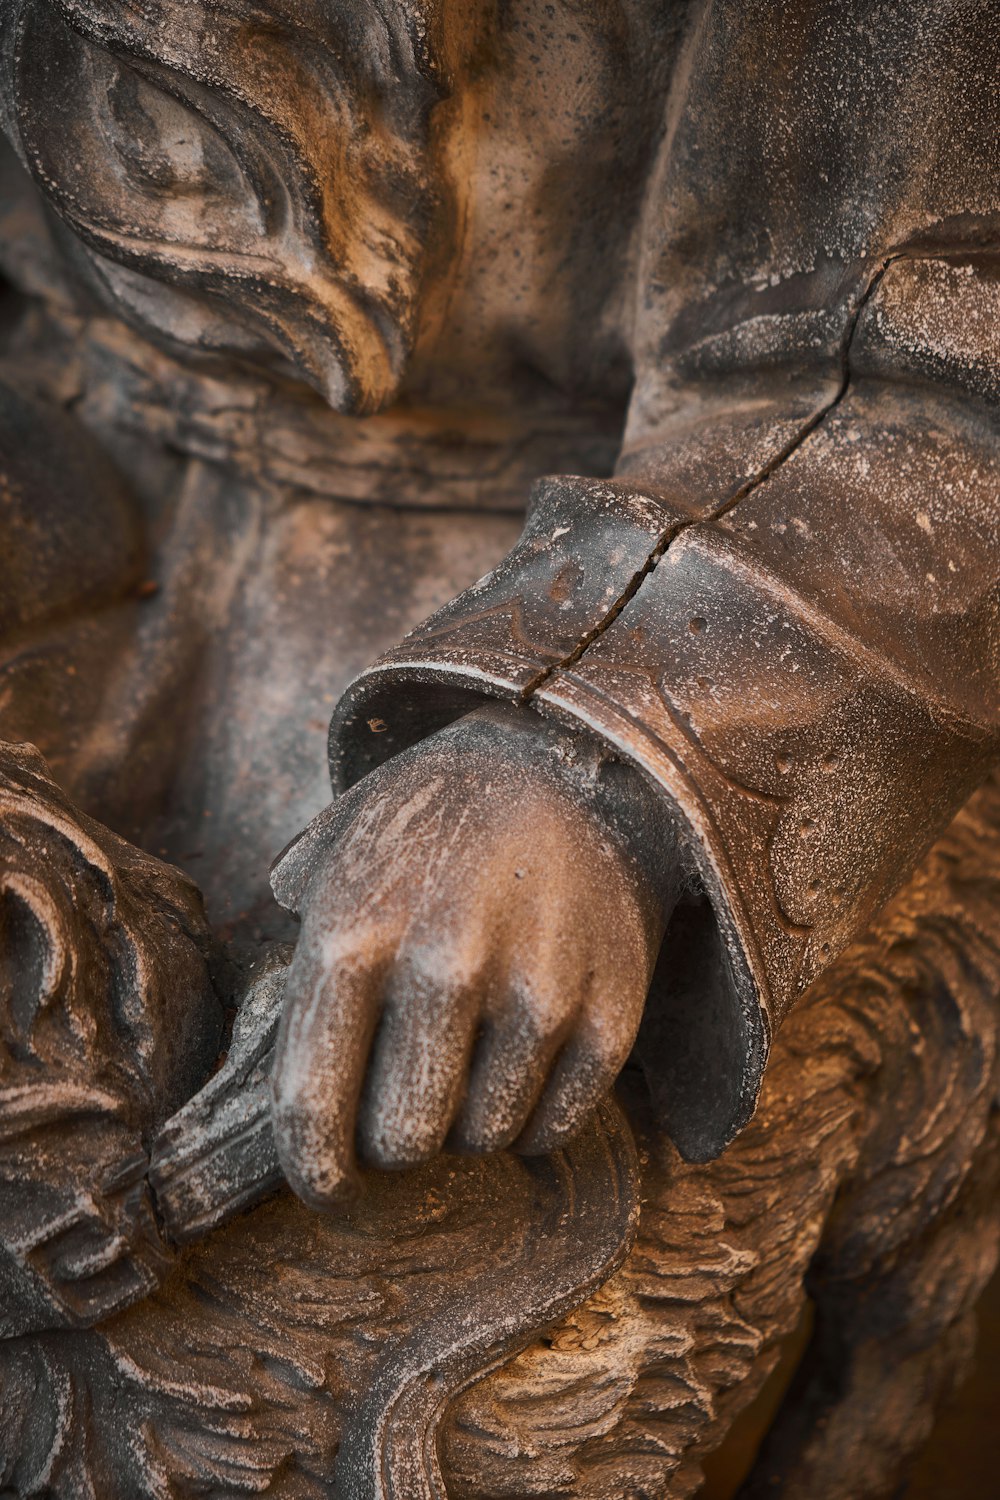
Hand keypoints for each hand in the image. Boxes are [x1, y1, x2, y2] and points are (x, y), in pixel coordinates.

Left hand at [270, 702, 677, 1208]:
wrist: (562, 769)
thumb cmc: (429, 829)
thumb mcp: (337, 858)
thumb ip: (292, 953)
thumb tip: (262, 1058)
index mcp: (355, 933)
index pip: (312, 1106)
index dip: (313, 1172)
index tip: (326, 1191)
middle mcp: (444, 963)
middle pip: (402, 1140)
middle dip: (397, 1141)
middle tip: (407, 1105)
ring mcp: (536, 987)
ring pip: (483, 1138)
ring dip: (469, 1124)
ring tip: (469, 1064)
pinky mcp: (611, 1007)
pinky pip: (557, 1124)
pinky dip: (535, 1119)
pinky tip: (525, 1067)